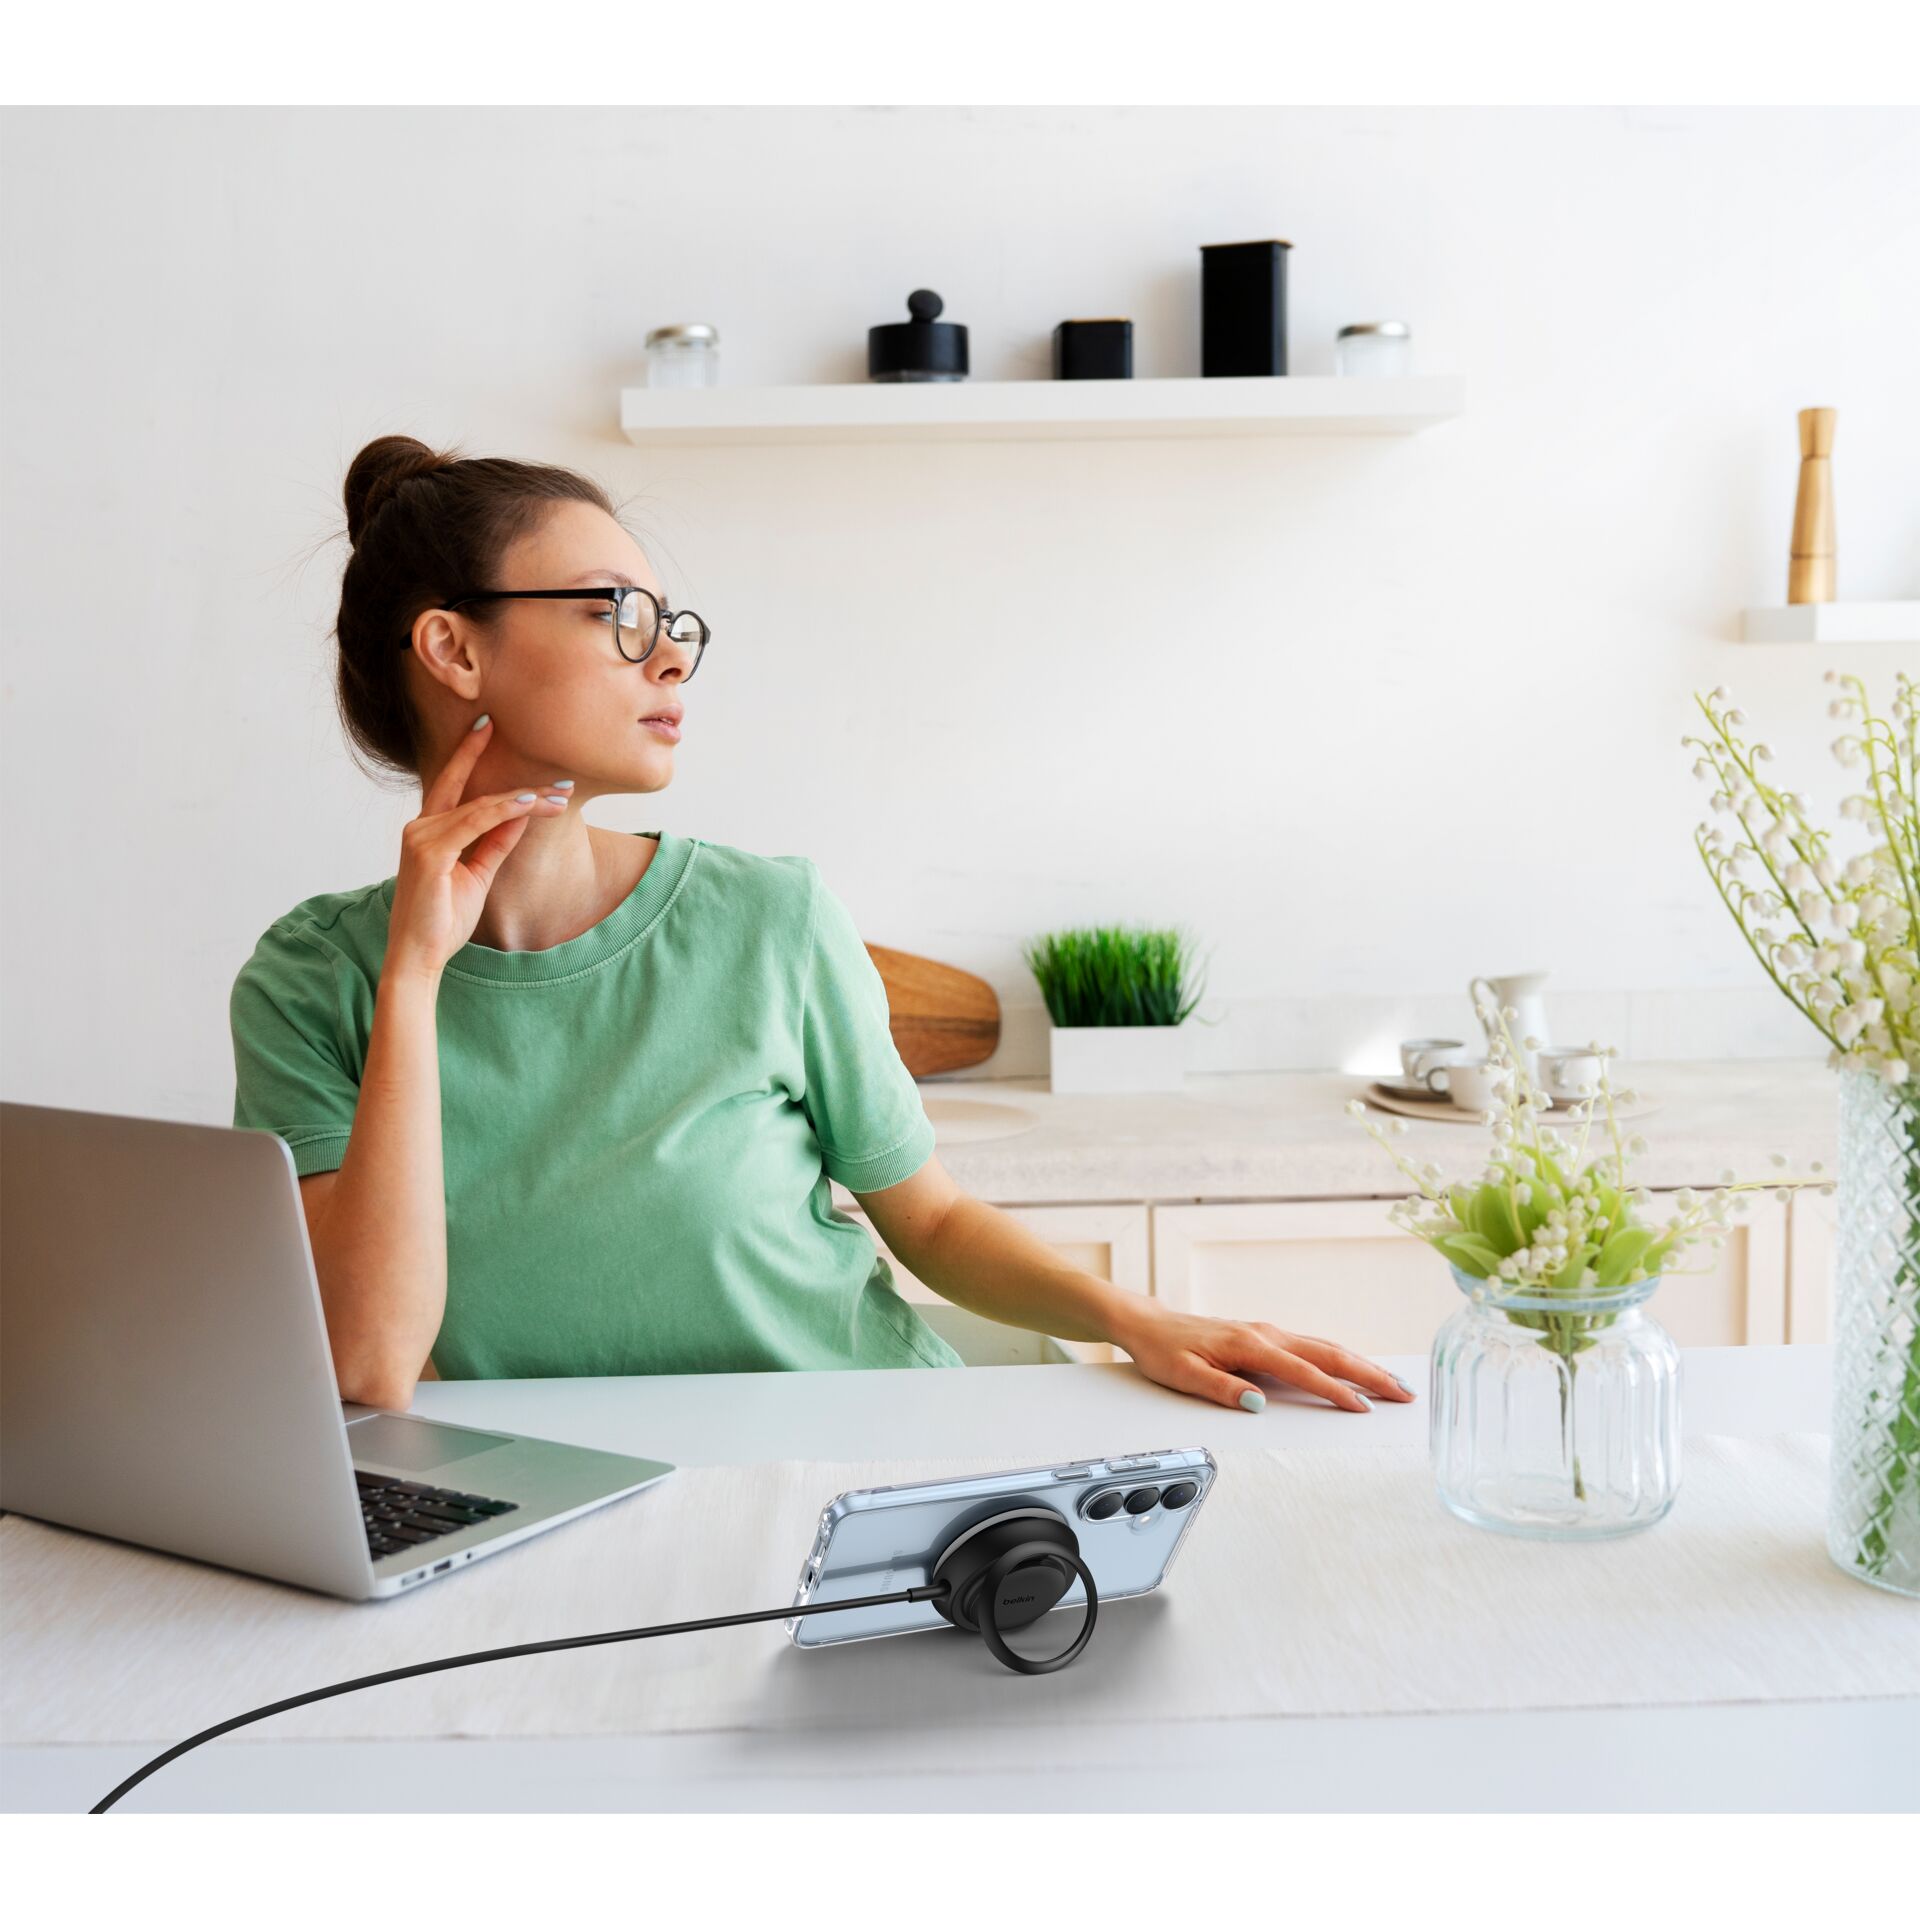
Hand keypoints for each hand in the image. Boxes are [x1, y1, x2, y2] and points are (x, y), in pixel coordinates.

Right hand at [386, 714, 570, 981]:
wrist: (418, 957)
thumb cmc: (443, 919)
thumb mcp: (478, 874)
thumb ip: (494, 842)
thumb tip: (520, 813)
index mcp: (428, 830)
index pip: (452, 783)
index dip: (469, 753)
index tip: (490, 727)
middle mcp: (419, 827)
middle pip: (468, 786)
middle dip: (503, 768)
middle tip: (545, 761)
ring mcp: (420, 837)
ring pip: (481, 806)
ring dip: (524, 799)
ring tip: (559, 795)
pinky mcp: (428, 853)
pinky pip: (475, 822)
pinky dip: (504, 811)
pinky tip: (529, 804)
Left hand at [1108, 1297, 1416, 1414]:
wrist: (1148, 1324)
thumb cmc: (1163, 1351)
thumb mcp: (1183, 1376)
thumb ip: (1221, 1389)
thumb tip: (1257, 1403)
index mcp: (1249, 1344)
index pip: (1302, 1372)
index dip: (1334, 1392)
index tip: (1362, 1409)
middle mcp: (1265, 1333)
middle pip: (1328, 1353)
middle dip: (1369, 1374)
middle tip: (1404, 1394)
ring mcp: (1268, 1332)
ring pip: (1325, 1347)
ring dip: (1361, 1364)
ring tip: (1393, 1383)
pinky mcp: (1265, 1337)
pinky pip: (1313, 1346)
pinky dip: (1341, 1357)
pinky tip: (1355, 1368)